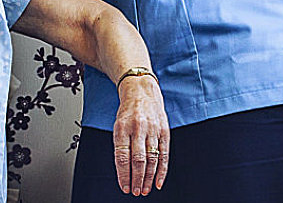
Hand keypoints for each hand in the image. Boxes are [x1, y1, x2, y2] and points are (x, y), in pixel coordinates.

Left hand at [111, 72, 169, 195]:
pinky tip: (158, 182)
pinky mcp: (164, 131)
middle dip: (136, 179)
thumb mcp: (118, 126)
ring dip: (148, 178)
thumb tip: (123, 171)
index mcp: (122, 128)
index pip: (122, 156)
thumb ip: (120, 146)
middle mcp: (138, 128)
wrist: (141, 90)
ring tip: (144, 189)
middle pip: (138, 160)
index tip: (124, 187)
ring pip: (151, 159)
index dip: (123, 175)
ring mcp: (153, 129)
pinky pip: (164, 154)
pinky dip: (162, 170)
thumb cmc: (128, 111)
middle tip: (135, 191)